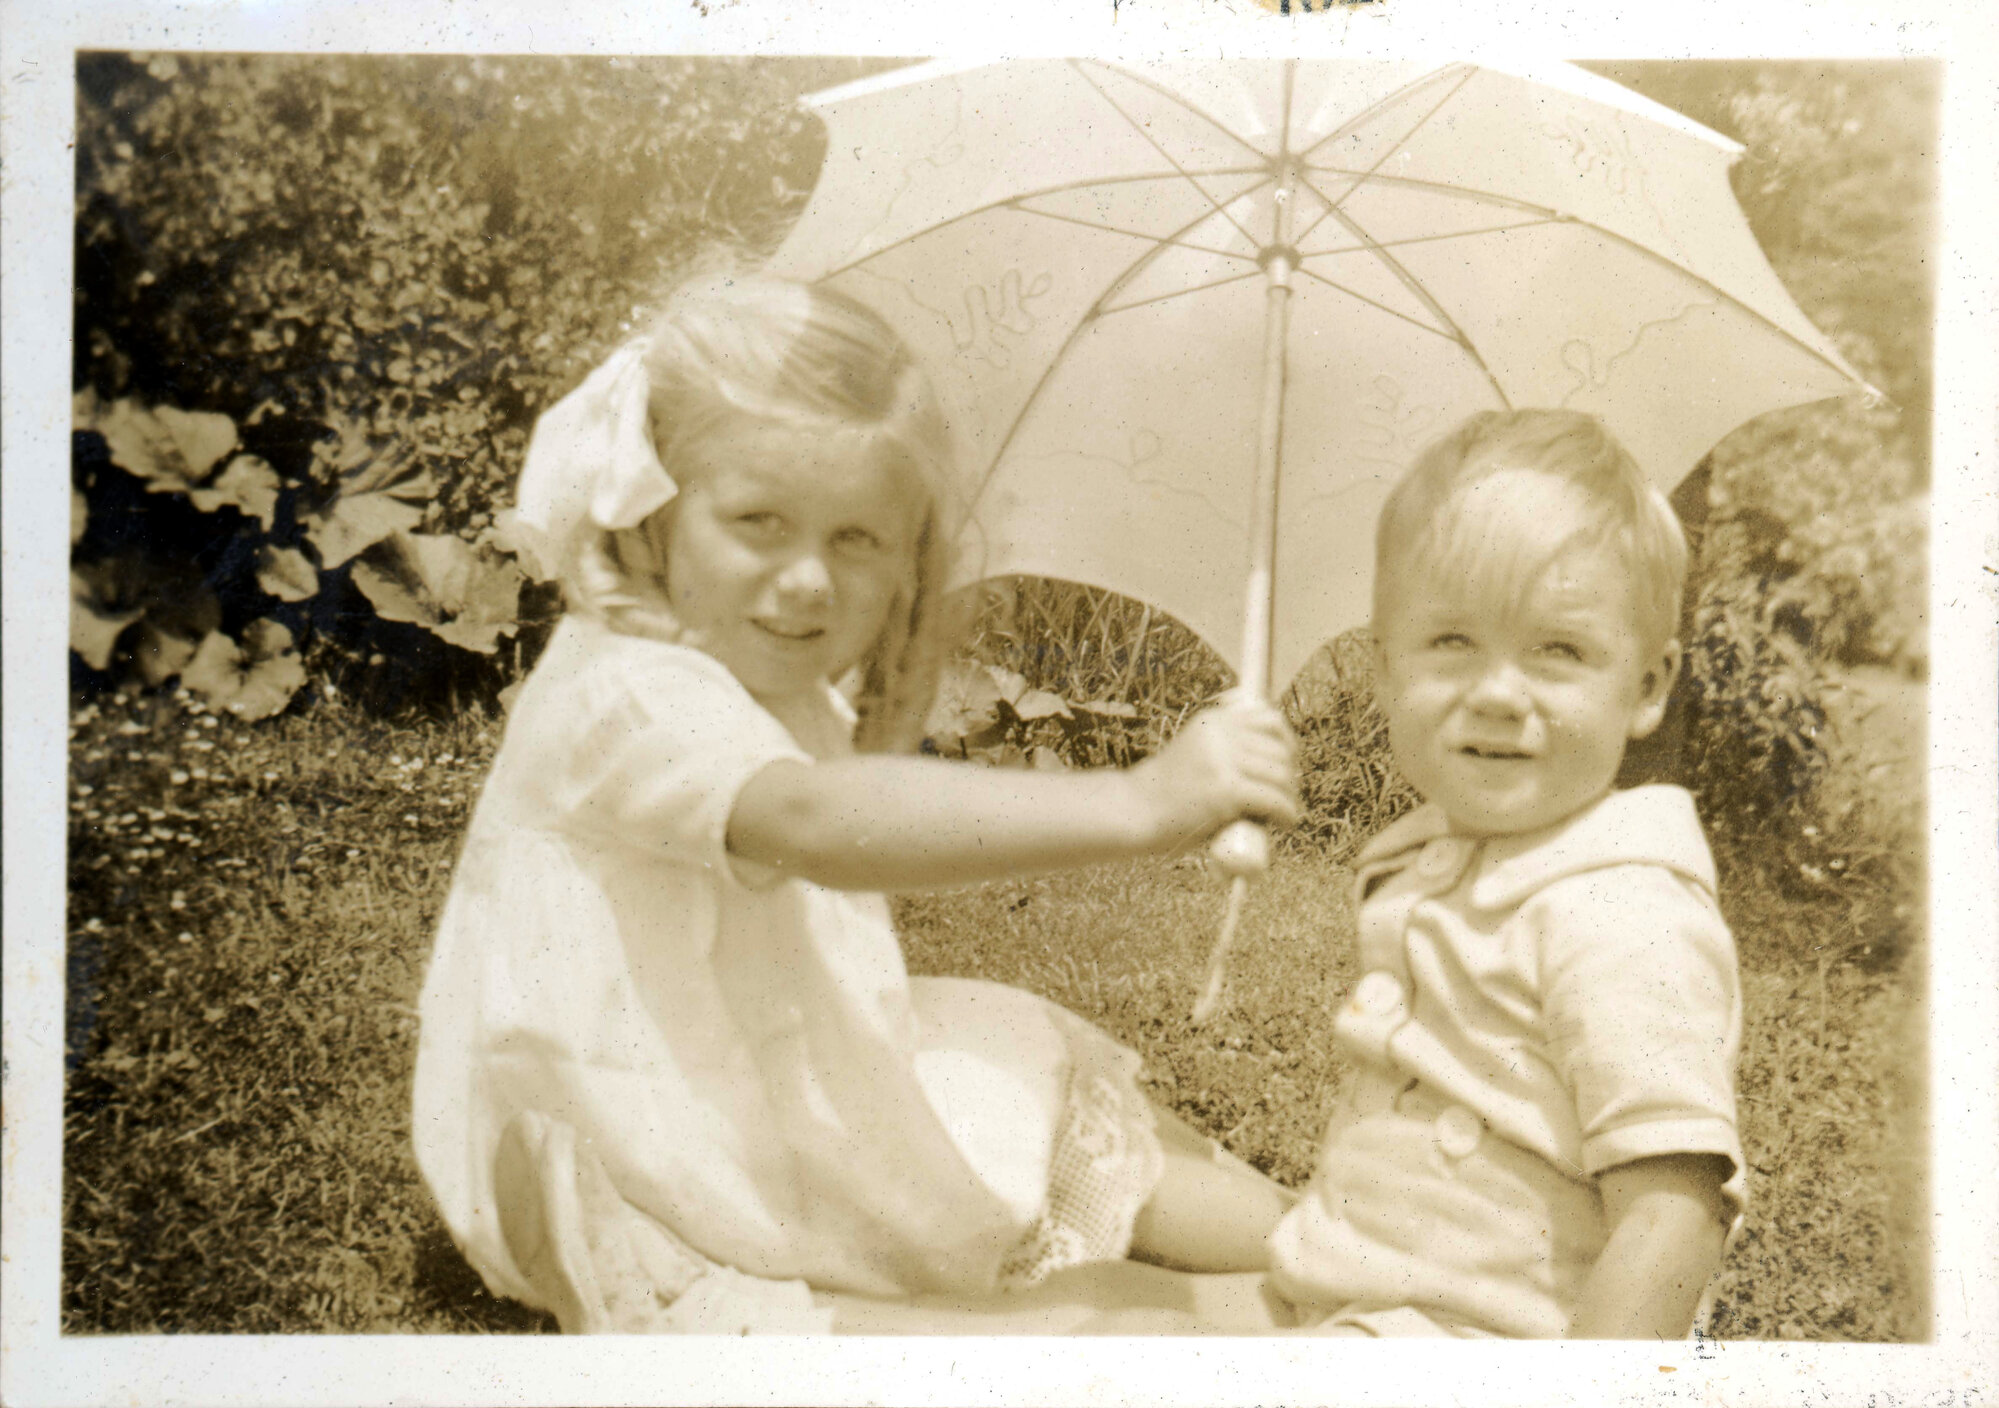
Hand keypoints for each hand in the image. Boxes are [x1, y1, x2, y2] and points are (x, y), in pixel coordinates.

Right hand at [1133, 689, 1299, 853]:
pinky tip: (1285, 822)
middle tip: (1285, 795)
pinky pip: (1274, 799)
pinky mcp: (1227, 790)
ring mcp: (1224, 761)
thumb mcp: (1195, 751)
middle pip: (1279, 750)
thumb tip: (1271, 758)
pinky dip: (1286, 813)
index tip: (1288, 761)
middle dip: (1289, 774)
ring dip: (1289, 796)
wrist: (1134, 810)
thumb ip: (1223, 746)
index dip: (1287, 741)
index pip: (1269, 718)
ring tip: (1285, 812)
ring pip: (1280, 775)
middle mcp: (1221, 735)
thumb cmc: (1164, 790)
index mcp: (1214, 721)